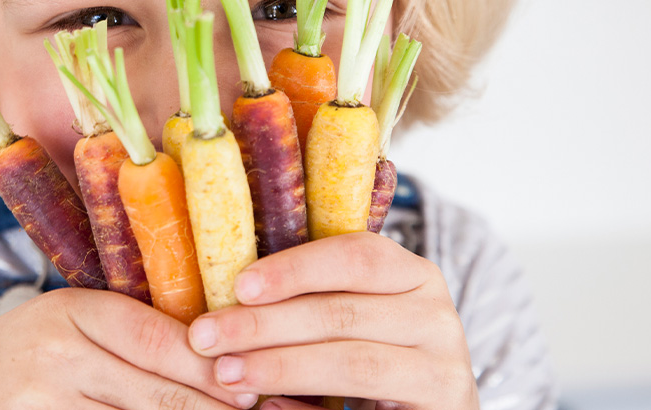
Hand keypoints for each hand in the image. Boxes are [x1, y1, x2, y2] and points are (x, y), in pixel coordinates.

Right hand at [0, 287, 258, 408]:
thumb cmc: (23, 356)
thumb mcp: (68, 325)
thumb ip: (131, 332)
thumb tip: (220, 353)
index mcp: (69, 312)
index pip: (159, 340)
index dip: (214, 367)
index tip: (253, 385)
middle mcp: (53, 358)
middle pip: (159, 393)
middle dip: (215, 409)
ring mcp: (40, 406)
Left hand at [186, 232, 477, 409]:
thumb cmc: (372, 358)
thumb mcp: (349, 319)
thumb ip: (309, 300)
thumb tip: (227, 289)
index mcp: (412, 275)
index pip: (355, 256)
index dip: (295, 269)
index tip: (238, 286)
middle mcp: (436, 314)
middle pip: (343, 311)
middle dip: (265, 323)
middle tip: (205, 336)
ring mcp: (444, 365)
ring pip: (352, 361)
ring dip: (280, 366)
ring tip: (227, 372)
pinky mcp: (442, 406)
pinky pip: (367, 404)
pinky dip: (310, 407)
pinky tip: (271, 406)